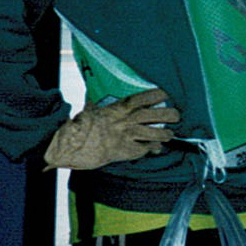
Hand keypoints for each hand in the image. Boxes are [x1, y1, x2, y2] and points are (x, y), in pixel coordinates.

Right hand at [44, 88, 178, 170]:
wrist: (69, 144)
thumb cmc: (76, 127)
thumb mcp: (88, 112)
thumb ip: (94, 106)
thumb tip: (90, 101)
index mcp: (117, 108)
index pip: (143, 98)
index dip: (157, 95)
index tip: (167, 94)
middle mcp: (125, 120)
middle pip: (154, 115)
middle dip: (168, 115)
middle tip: (177, 115)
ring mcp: (126, 136)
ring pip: (153, 133)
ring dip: (163, 134)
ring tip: (169, 135)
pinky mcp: (124, 151)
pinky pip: (143, 149)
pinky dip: (151, 149)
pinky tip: (156, 149)